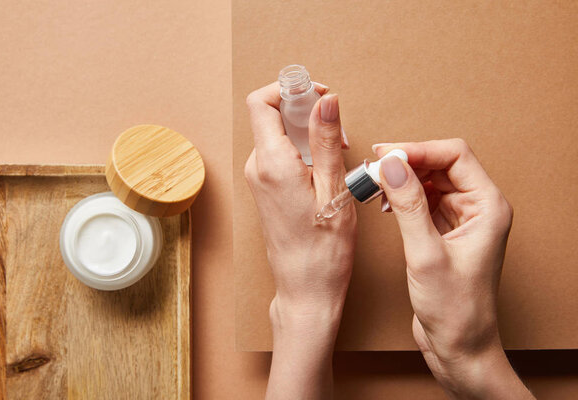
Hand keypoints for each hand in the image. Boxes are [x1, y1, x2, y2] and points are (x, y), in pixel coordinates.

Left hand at [245, 82, 354, 399]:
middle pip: (272, 117)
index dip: (288, 89)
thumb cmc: (323, 249)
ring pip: (279, 136)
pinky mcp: (265, 191)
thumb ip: (327, 139)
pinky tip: (325, 170)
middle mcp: (257, 168)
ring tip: (336, 154)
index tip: (317, 93)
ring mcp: (258, 180)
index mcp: (272, 163)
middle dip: (306, 112)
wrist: (306, 289)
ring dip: (307, 134)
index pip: (261, 103)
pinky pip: (279, 156)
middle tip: (337, 129)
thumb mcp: (334, 188)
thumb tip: (325, 99)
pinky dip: (302, 151)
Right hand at [375, 139, 533, 398]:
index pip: (455, 156)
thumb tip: (391, 165)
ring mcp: (460, 219)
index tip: (385, 155)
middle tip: (373, 167)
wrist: (459, 346)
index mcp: (487, 207)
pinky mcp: (444, 232)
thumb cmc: (455, 309)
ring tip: (374, 184)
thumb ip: (408, 206)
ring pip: (429, 181)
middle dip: (406, 163)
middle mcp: (477, 208)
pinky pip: (422, 201)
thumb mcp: (426, 254)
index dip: (418, 150)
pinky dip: (402, 197)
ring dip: (401, 179)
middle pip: (441, 164)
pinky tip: (385, 204)